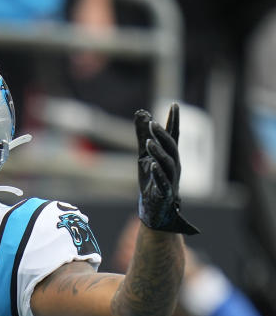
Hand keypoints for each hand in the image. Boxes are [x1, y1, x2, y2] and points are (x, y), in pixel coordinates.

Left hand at [134, 103, 198, 234]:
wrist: (156, 211)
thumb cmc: (152, 182)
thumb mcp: (144, 156)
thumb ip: (143, 136)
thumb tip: (141, 113)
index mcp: (170, 157)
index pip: (174, 136)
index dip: (174, 121)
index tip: (174, 105)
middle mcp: (174, 167)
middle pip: (171, 148)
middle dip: (163, 136)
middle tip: (152, 124)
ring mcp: (170, 180)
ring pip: (168, 164)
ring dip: (159, 153)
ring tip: (149, 142)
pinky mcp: (164, 194)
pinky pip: (163, 182)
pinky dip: (157, 173)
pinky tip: (150, 165)